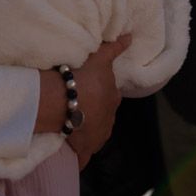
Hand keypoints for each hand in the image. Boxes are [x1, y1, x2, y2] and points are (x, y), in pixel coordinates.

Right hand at [65, 34, 132, 169]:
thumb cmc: (83, 78)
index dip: (101, 92)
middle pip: (104, 115)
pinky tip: (75, 157)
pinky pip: (84, 158)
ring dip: (88, 130)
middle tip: (79, 105)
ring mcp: (97, 136)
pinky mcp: (85, 149)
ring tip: (73, 125)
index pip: (111, 95)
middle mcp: (109, 119)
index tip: (90, 89)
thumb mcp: (100, 59)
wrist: (65, 101)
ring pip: (96, 134)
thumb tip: (131, 37)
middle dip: (95, 112)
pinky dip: (81, 158)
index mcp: (112, 99)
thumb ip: (115, 48)